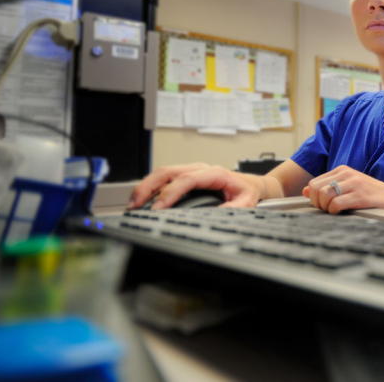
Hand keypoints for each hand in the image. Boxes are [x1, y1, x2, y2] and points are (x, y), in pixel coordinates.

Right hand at [128, 163, 263, 209]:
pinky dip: (150, 187)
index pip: (186, 180)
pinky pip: (164, 177)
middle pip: (168, 171)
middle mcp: (200, 168)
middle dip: (148, 186)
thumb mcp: (246, 202)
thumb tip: (219, 213)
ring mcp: (192, 169)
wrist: (250, 184)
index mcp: (214, 173)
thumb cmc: (247, 191)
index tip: (158, 207)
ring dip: (145, 186)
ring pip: (162, 172)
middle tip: (135, 204)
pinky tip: (142, 199)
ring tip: (133, 204)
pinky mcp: (186, 174)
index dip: (170, 192)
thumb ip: (234, 208)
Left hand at [302, 165, 383, 214]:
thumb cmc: (372, 196)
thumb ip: (327, 187)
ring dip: (325, 207)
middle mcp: (347, 173)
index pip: (313, 183)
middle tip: (327, 210)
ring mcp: (354, 183)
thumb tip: (304, 191)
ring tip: (335, 211)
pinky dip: (335, 211)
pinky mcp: (360, 195)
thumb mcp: (348, 187)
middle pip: (315, 189)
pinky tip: (342, 213)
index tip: (323, 206)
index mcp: (342, 170)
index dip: (313, 198)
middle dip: (317, 203)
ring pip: (324, 194)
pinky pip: (336, 204)